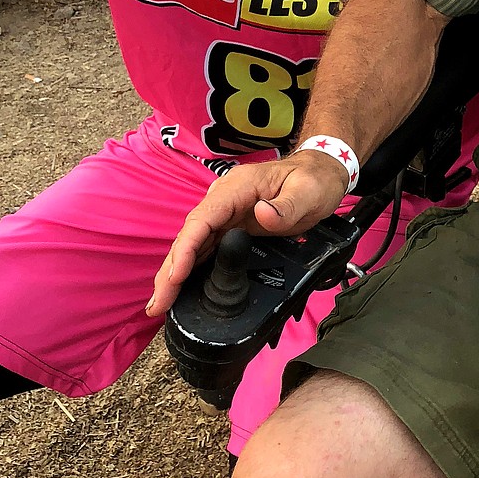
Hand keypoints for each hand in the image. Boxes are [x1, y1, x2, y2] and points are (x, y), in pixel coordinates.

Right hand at [146, 150, 348, 317]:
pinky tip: (180, 288)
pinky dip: (190, 268)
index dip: (185, 248)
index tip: (175, 275)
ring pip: (193, 245)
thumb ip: (287, 206)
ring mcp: (225, 214)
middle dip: (171, 270)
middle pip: (190, 236)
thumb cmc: (313, 181)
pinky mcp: (231, 226)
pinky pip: (205, 248)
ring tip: (161, 304)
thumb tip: (262, 215)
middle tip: (158, 303)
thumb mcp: (307, 192)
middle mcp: (224, 199)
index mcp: (236, 188)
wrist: (320, 174)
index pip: (202, 220)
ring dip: (175, 273)